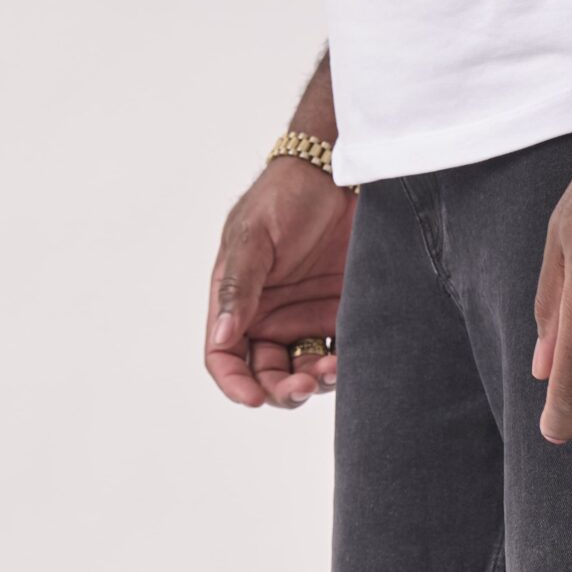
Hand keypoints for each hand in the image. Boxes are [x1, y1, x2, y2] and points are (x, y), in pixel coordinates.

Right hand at [205, 159, 355, 409]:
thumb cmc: (285, 195)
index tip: (254, 398)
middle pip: (265, 375)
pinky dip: (341, 368)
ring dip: (313, 381)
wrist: (339, 174)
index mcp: (237, 302)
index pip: (224, 357)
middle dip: (281, 390)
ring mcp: (304, 320)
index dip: (235, 384)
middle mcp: (268, 318)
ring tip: (330, 369)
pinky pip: (337, 356)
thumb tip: (224, 336)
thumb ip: (239, 286)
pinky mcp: (338, 317)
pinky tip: (347, 362)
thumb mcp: (253, 237)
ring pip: (302, 372)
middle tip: (303, 385)